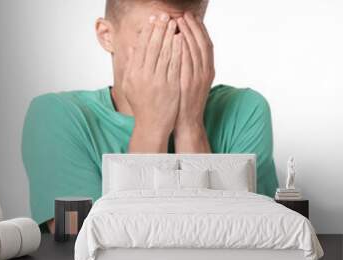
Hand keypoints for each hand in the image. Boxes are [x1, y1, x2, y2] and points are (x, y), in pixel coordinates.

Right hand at [124, 14, 182, 151]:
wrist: (152, 124)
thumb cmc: (141, 104)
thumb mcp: (130, 85)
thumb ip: (131, 65)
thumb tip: (132, 47)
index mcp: (133, 74)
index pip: (141, 47)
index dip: (147, 32)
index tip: (153, 19)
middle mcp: (144, 76)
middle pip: (152, 47)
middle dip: (159, 29)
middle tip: (164, 15)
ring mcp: (158, 82)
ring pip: (164, 53)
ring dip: (169, 35)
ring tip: (174, 22)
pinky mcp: (170, 86)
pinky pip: (174, 64)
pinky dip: (177, 50)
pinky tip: (181, 39)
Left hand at [176, 12, 214, 132]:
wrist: (186, 122)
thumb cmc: (184, 101)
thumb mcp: (190, 81)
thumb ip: (189, 65)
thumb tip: (181, 47)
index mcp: (207, 70)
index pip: (205, 43)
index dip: (199, 29)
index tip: (191, 17)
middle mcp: (206, 72)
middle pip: (202, 43)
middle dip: (194, 27)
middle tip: (185, 14)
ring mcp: (198, 78)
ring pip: (195, 50)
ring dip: (188, 34)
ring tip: (179, 21)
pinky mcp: (188, 84)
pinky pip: (187, 63)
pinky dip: (183, 49)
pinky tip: (176, 38)